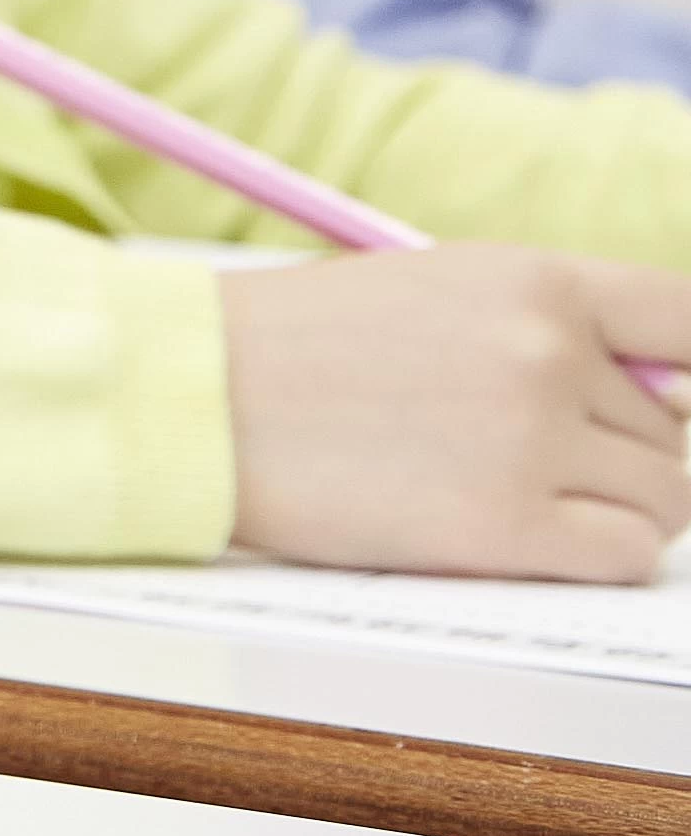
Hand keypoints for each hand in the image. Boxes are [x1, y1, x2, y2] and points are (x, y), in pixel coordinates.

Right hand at [221, 246, 690, 579]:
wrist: (193, 395)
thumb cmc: (303, 345)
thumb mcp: (437, 289)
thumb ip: (553, 327)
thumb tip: (674, 397)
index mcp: (534, 280)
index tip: (679, 398)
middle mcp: (548, 354)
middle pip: (673, 429)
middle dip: (616, 446)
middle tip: (521, 450)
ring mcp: (530, 441)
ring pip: (664, 499)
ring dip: (610, 506)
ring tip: (512, 491)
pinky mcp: (503, 527)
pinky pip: (625, 555)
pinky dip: (592, 552)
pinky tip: (518, 533)